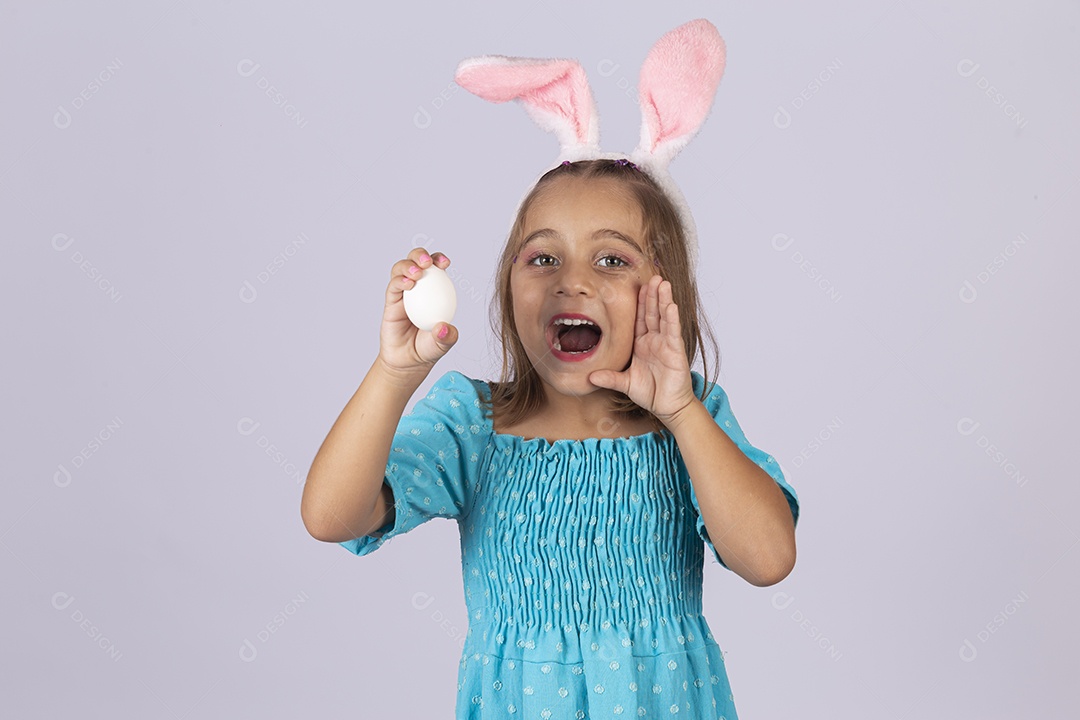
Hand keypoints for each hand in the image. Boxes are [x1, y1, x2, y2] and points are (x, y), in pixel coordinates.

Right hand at [377, 247, 458, 378]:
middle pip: (416, 261)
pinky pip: (393, 286)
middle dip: (420, 254)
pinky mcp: (391, 301)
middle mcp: (418, 287)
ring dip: (408, 265)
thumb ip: (447, 337)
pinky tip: (408, 285)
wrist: (408, 361)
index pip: (436, 269)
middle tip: (427, 262)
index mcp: (435, 290)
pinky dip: (399, 281)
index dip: (439, 260)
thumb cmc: (428, 349)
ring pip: (401, 269)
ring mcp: (403, 293)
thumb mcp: (443, 344)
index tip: (445, 263)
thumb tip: (443, 328)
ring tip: (417, 273)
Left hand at [588, 274, 697, 426]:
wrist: (667, 407)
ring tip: (663, 283)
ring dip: (663, 300)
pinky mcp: (675, 352)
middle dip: (652, 295)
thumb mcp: (625, 383)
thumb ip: (609, 378)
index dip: (639, 303)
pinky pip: (672, 332)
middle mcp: (655, 341)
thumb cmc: (650, 393)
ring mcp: (666, 345)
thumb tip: (589, 377)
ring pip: (664, 317)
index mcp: (643, 344)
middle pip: (653, 313)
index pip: (640, 319)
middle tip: (652, 276)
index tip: (637, 285)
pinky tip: (671, 305)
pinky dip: (672, 319)